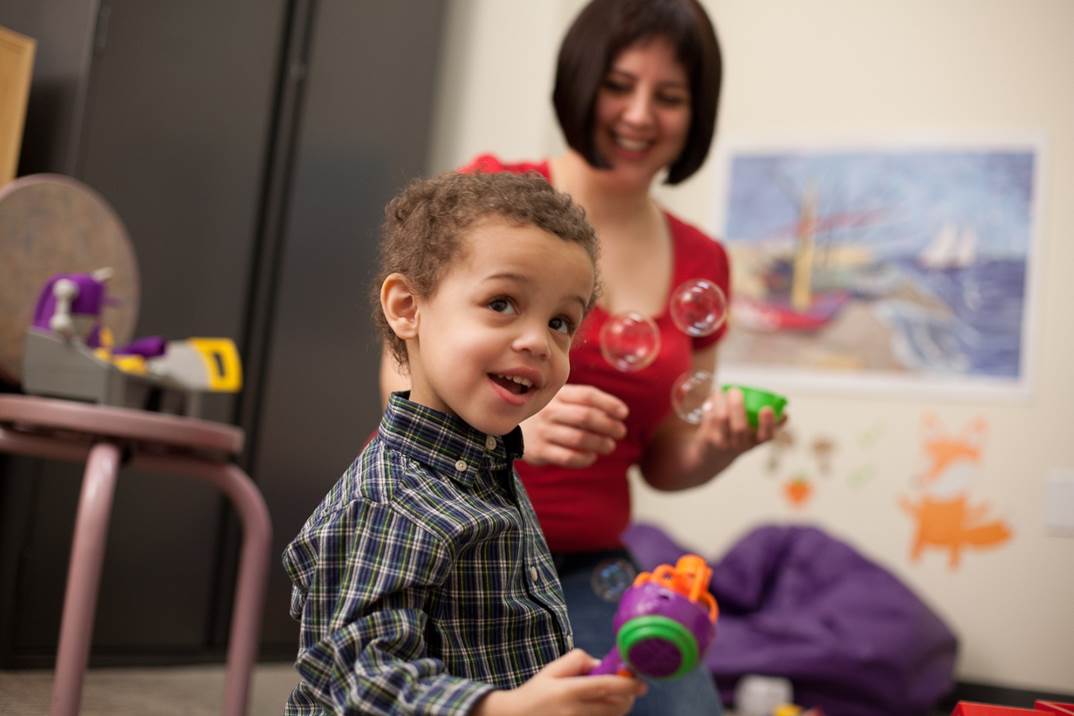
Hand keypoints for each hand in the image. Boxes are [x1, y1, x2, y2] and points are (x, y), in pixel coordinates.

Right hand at [472, 649, 645, 715]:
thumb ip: (579, 660)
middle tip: (631, 687)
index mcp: (568, 691)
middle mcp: (575, 711)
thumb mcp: (553, 669)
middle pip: (615, 705)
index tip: (641, 681)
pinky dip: (609, 714)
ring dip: (620, 705)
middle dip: (628, 696)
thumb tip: (603, 665)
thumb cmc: (537, 692)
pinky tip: (600, 706)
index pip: (605, 686)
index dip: (627, 685)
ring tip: (613, 695)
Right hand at [520, 385, 628, 467]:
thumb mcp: (560, 399)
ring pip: (580, 439)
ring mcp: (543, 432)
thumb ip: (583, 401)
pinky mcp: (539, 452)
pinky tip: (592, 457)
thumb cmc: (546, 413)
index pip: (588, 395)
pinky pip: (568, 458)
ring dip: (601, 444)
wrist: (510, 429)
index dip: (610, 404)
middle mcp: (549, 411)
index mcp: (557, 394)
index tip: (624, 413)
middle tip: (620, 432)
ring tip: (610, 446)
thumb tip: (619, 412)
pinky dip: (585, 459)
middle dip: (609, 425)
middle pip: (586, 417)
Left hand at [688, 386, 786, 464]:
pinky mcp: (706, 439)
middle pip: (739, 428)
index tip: (767, 408)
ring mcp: (722, 443)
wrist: (710, 458)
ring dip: (721, 402)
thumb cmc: (737, 439)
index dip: (768, 423)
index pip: (766, 436)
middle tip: (736, 390)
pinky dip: (711, 405)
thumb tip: (785, 414)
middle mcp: (740, 445)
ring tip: (721, 391)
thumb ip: (768, 425)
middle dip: (738, 408)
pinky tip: (713, 397)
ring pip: (721, 420)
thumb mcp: (754, 436)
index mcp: (756, 441)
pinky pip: (708, 418)